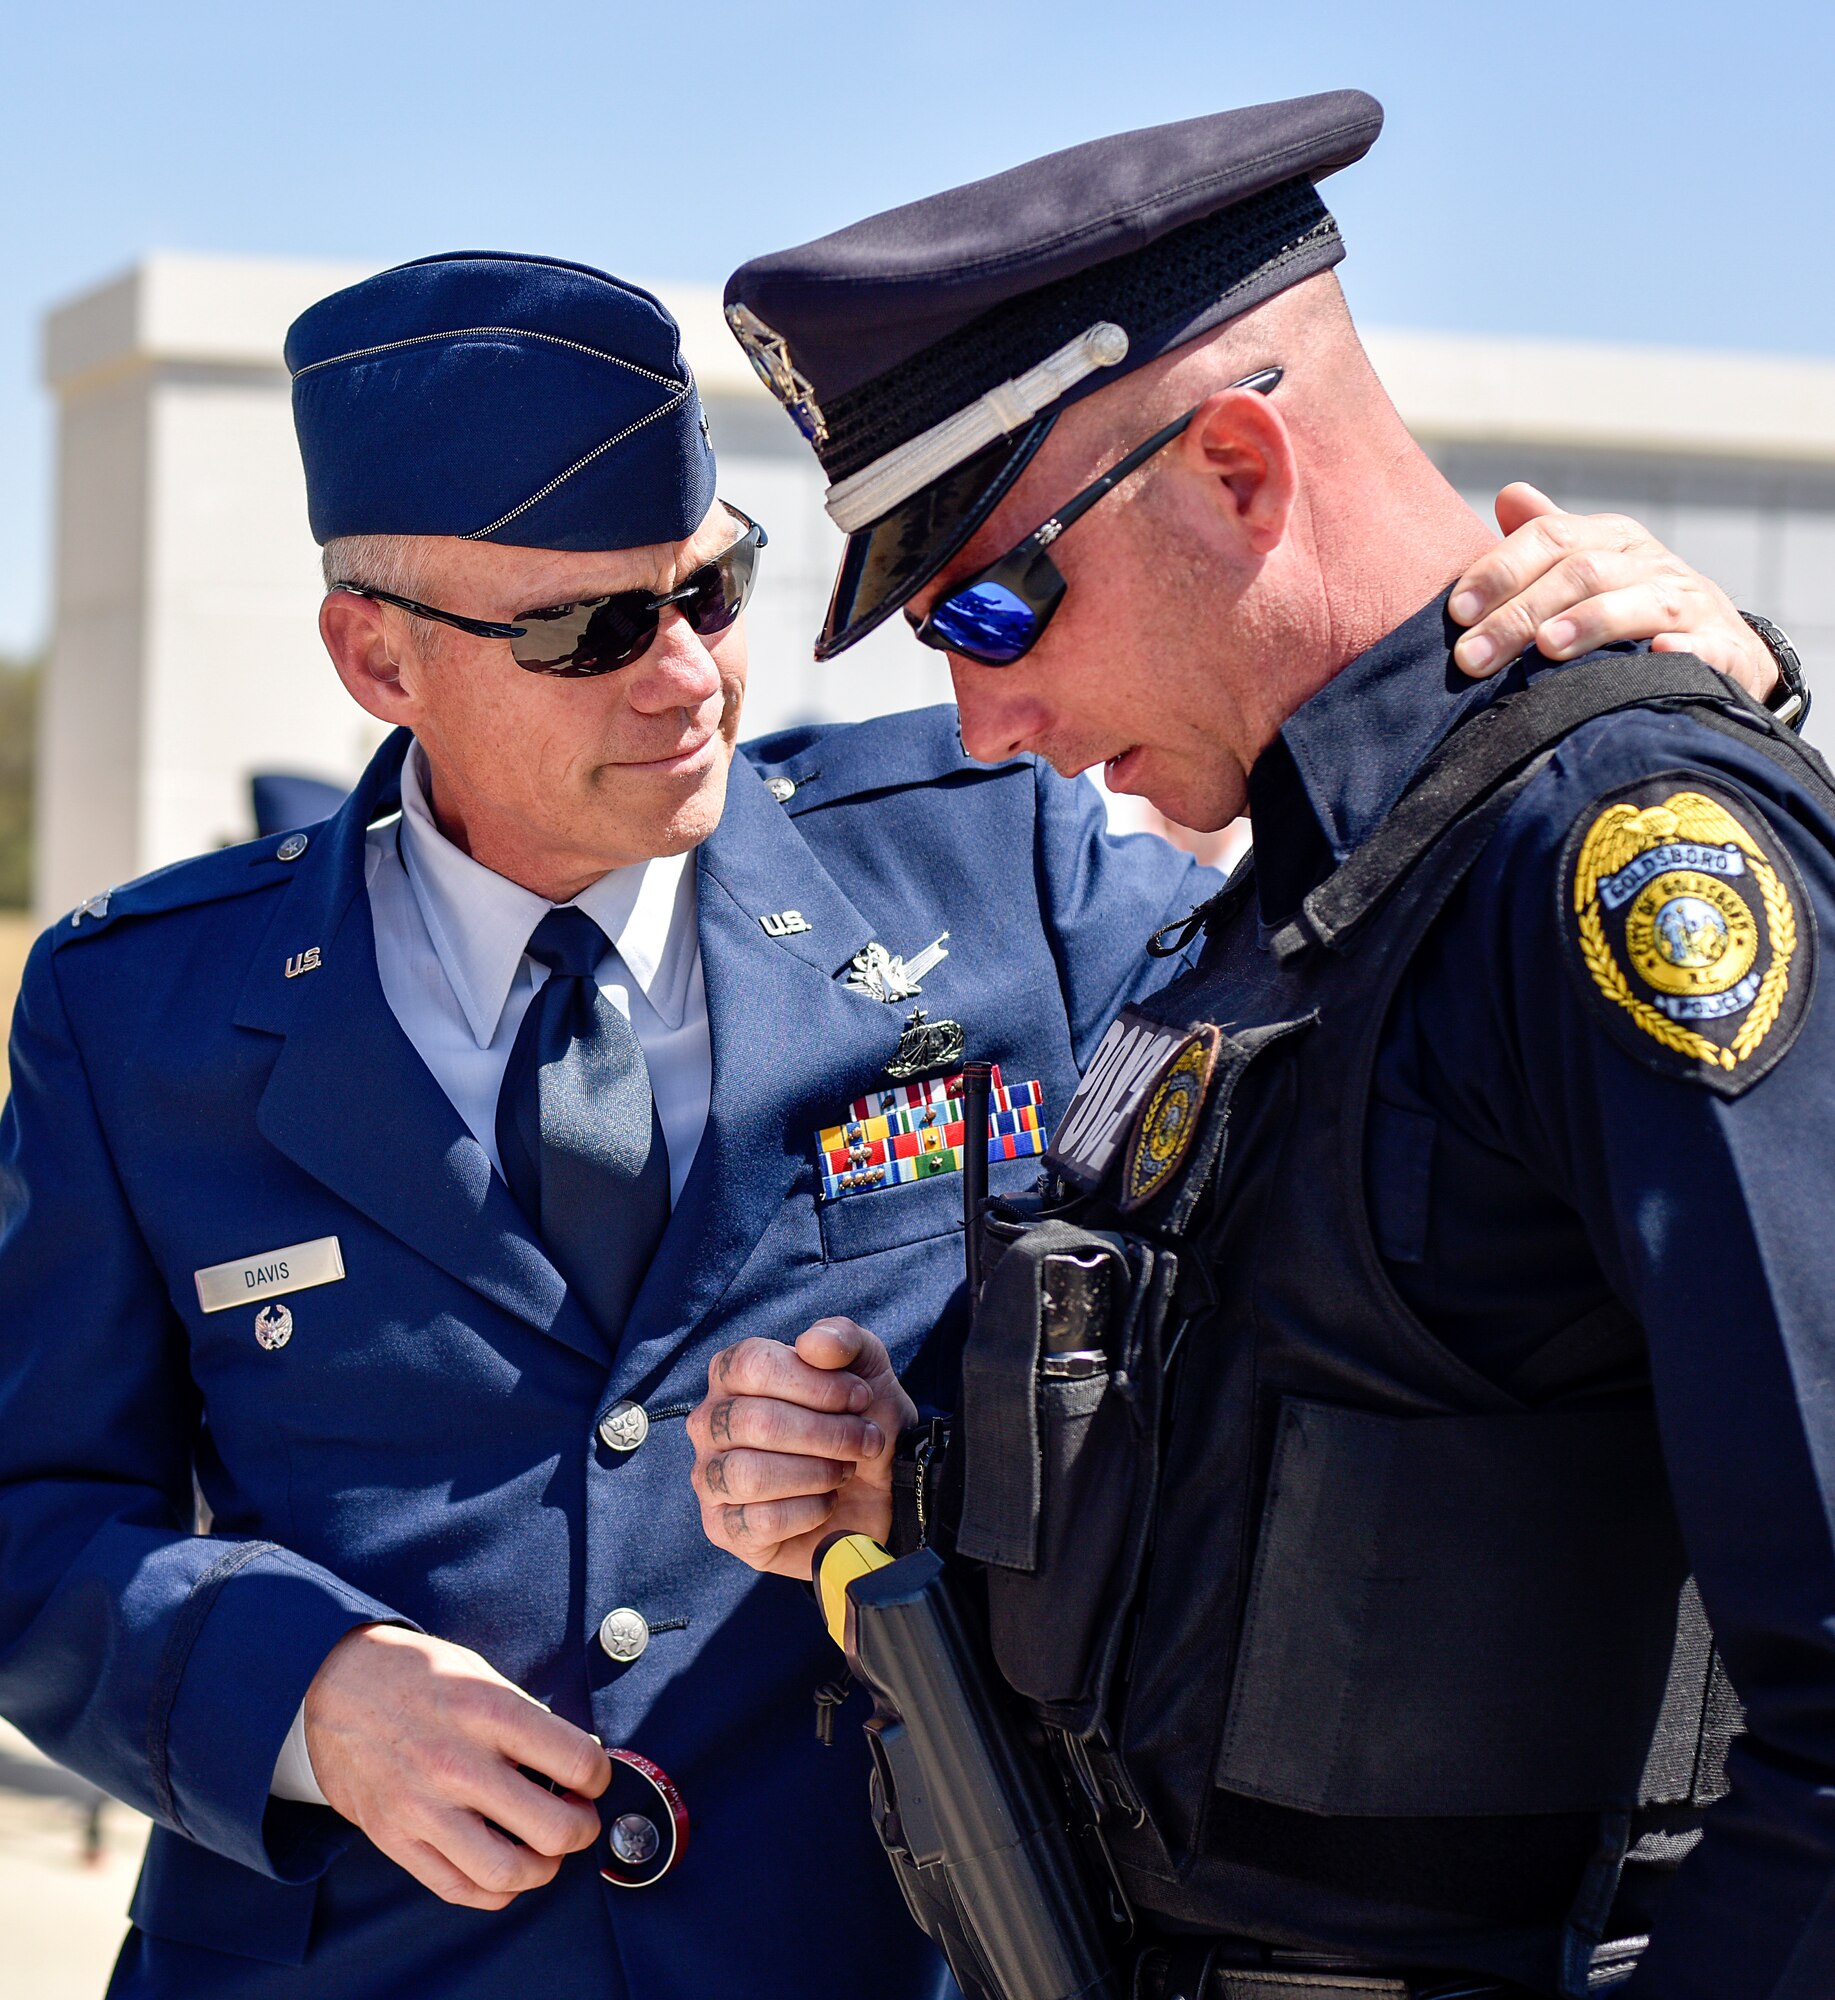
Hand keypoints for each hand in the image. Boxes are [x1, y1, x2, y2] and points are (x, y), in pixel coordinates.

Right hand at [303, 1624, 609, 1908]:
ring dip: (544, 1869)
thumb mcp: (480, 1673)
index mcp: (486, 1711)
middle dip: (583, 1829)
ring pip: (509, 1872)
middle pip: (552, 1828)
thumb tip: (575, 1759)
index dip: (600, 1774)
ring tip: (547, 1849)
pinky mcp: (395, 1839)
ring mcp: (423, 1808)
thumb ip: (526, 1717)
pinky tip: (507, 1868)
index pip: (576, 1761)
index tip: (594, 1776)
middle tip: (581, 1817)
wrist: (332, 1684)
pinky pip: (459, 1889)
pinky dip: (497, 1889)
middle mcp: (457, 1764)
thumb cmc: (415, 1674)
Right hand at [689, 1318, 916, 1579]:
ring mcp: (710, 1477)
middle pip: (755, 1422)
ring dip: (817, 1473)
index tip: (859, 1397)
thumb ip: (844, 1340)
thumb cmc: (860, 1420)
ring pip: (750, 1474)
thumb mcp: (866, 1368)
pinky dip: (809, 1512)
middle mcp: (710, 1423)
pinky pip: (760, 1521)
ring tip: (844, 1471)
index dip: (815, 1383)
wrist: (881, 1488)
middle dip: (827, 1433)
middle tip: (864, 1441)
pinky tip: (827, 1503)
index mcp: (733, 1375)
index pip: (753, 1366)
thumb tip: (813, 1343)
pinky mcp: (722, 1528)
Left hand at [1448, 483, 1776, 700]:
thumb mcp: (1591, 564)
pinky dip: (1682, 651)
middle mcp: (1649, 563)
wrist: (1723, 645)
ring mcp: (1689, 605)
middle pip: (1582, 574)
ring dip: (1592, 622)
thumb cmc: (1631, 603)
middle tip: (1473, 657)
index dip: (1501, 570)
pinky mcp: (1723, 649)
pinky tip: (1656, 654)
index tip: (1457, 612)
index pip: (1551, 538)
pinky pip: (1704, 646)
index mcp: (1611, 539)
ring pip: (1640, 603)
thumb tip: (1507, 495)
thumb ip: (1546, 539)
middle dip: (1521, 614)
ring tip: (1548, 646)